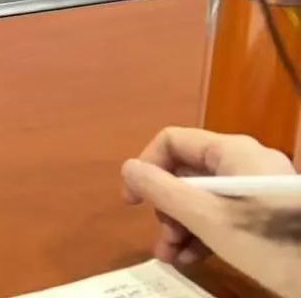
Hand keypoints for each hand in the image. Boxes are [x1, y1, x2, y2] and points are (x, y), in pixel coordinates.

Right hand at [122, 126, 300, 290]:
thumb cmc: (265, 239)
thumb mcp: (206, 217)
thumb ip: (163, 190)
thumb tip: (129, 168)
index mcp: (231, 151)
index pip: (172, 142)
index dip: (146, 167)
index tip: (133, 202)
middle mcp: (245, 161)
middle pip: (188, 173)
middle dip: (166, 208)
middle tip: (162, 239)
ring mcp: (260, 188)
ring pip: (205, 197)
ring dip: (182, 226)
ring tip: (172, 257)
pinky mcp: (270, 213)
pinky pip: (226, 213)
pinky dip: (206, 232)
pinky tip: (194, 258)